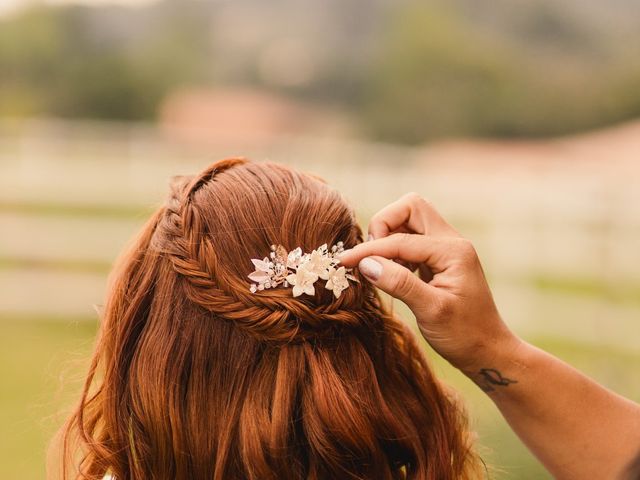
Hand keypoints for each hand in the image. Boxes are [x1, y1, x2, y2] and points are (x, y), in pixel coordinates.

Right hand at [339, 193, 519, 372]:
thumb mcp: (432, 311)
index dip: (369, 249)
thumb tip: (366, 263)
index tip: (344, 262)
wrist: (487, 351)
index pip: (401, 239)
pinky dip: (394, 250)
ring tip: (380, 267)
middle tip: (372, 255)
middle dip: (384, 224)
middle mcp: (451, 242)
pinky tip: (391, 273)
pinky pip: (411, 240)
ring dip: (388, 237)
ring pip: (409, 221)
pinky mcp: (438, 260)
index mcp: (453, 251)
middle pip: (410, 207)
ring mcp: (445, 249)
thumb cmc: (464, 335)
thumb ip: (400, 283)